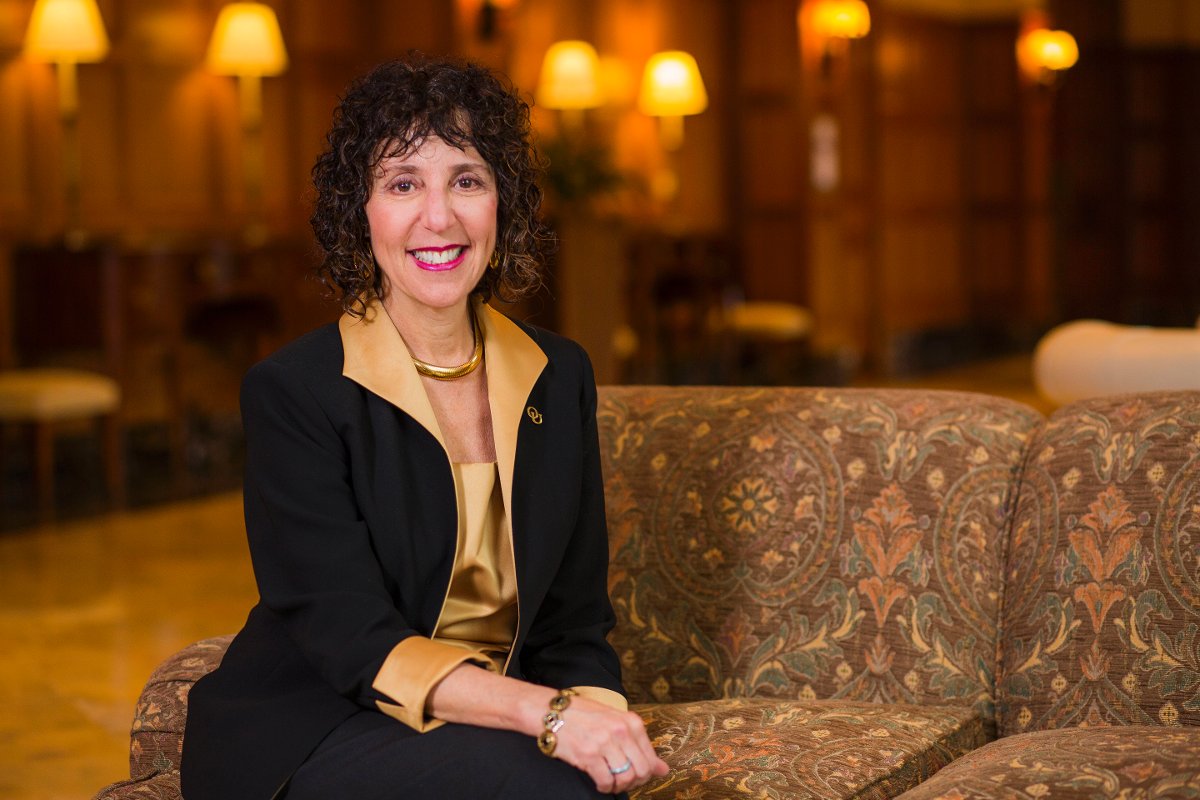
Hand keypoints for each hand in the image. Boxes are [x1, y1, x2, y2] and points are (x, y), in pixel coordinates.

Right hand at [548, 696, 669, 794]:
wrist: (553, 712)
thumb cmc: (584, 716)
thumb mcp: (616, 723)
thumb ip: (639, 745)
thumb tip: (663, 769)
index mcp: (631, 722)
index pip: (650, 758)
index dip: (645, 773)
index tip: (636, 776)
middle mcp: (620, 731)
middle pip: (641, 770)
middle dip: (634, 782)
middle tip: (623, 782)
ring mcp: (604, 742)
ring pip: (625, 777)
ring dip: (618, 786)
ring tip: (610, 782)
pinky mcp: (588, 754)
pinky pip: (605, 781)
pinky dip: (604, 787)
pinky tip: (599, 782)